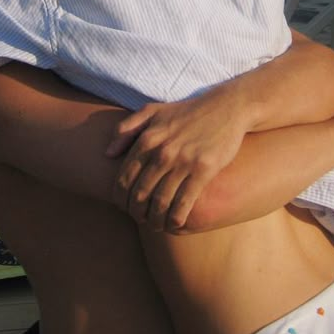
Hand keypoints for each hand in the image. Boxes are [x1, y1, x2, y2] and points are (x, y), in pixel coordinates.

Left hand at [106, 91, 248, 230]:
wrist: (226, 107)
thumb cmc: (187, 112)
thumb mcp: (153, 111)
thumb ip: (126, 128)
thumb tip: (108, 153)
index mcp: (147, 139)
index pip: (124, 179)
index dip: (120, 199)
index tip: (124, 208)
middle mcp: (162, 151)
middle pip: (139, 194)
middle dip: (135, 213)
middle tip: (139, 219)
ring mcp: (183, 161)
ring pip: (160, 202)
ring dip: (155, 220)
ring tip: (155, 226)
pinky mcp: (204, 169)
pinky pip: (184, 203)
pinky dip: (176, 218)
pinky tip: (174, 224)